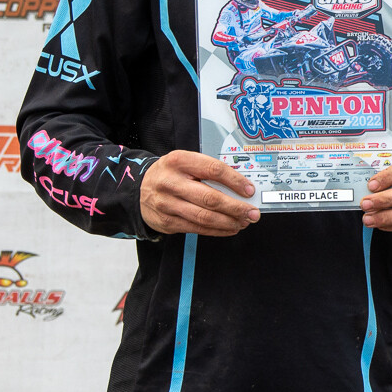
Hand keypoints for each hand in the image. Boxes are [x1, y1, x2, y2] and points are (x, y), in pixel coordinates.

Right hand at [138, 150, 257, 235]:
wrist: (139, 188)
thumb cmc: (171, 174)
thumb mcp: (186, 163)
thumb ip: (209, 172)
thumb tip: (241, 188)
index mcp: (179, 161)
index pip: (213, 170)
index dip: (235, 181)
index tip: (250, 190)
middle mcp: (171, 182)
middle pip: (210, 198)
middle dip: (236, 208)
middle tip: (253, 213)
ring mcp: (167, 204)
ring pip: (204, 217)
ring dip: (229, 222)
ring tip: (244, 222)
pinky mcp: (166, 221)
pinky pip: (196, 228)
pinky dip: (217, 230)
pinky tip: (230, 228)